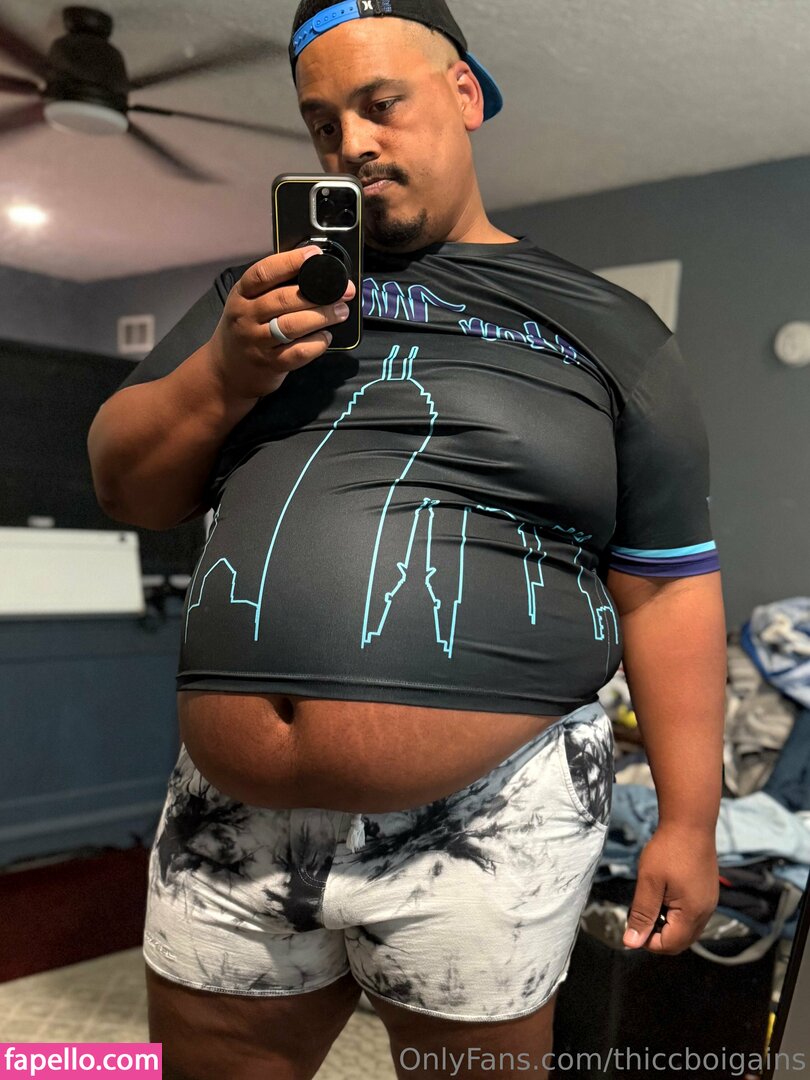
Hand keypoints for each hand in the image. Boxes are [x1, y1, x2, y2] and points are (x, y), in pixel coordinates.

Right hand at [207, 246, 356, 400]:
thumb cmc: (244, 329)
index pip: (263, 273)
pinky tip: (325, 336)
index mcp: (241, 295)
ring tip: (340, 311)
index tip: (314, 255)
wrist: (225, 370)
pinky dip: (317, 343)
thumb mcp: (247, 303)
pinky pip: (298, 352)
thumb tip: (311, 270)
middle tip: (343, 292)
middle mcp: (246, 317)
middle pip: (283, 299)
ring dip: (322, 317)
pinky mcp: (271, 364)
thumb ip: (271, 288)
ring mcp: (257, 342)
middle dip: (318, 293)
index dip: (289, 261)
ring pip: (292, 325)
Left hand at [622, 821, 718, 953]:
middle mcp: (706, 913)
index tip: (632, 921)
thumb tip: (631, 943)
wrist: (690, 822)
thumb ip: (642, 914)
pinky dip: (675, 912)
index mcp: (693, 914)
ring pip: (686, 928)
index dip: (647, 940)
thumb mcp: (649, 882)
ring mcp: (709, 902)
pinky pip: (691, 914)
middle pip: (680, 941)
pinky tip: (663, 892)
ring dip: (666, 923)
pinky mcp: (708, 892)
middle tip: (640, 911)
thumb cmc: (667, 850)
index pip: (669, 945)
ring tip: (651, 899)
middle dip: (657, 934)